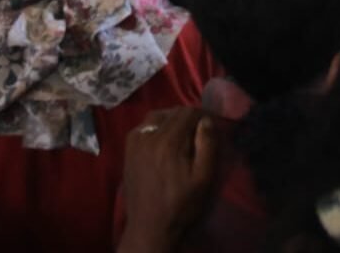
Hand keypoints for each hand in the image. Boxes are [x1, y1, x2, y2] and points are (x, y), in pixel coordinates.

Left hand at [118, 108, 218, 252]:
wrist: (150, 226)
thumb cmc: (181, 204)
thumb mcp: (203, 178)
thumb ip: (207, 145)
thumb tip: (206, 121)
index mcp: (169, 142)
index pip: (188, 112)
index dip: (203, 114)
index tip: (211, 124)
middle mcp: (149, 137)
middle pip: (172, 112)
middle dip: (188, 116)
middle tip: (199, 130)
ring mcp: (135, 143)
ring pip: (155, 117)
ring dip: (170, 119)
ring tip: (181, 133)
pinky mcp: (128, 151)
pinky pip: (141, 127)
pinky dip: (154, 127)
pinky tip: (162, 140)